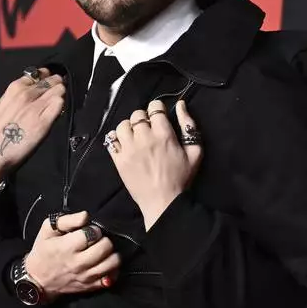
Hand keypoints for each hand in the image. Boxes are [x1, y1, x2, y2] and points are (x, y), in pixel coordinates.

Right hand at [0, 67, 64, 186]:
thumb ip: (17, 97)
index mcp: (14, 88)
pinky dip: (61, 106)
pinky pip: (59, 105)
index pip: (38, 74)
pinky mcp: (44, 121)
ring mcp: (36, 106)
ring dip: (60, 94)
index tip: (48, 83)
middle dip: (56, 84)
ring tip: (58, 102)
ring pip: (59, 90)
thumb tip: (32, 94)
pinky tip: (58, 112)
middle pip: (51, 80)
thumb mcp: (2, 107)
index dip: (46, 78)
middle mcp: (26, 94)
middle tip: (58, 90)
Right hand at [24, 210, 119, 300]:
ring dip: (110, 254)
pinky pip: (111, 277)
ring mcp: (87, 276)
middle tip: (96, 241)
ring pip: (113, 262)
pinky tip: (104, 264)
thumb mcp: (48, 230)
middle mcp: (79, 263)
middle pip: (106, 247)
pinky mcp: (91, 286)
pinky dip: (112, 269)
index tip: (88, 231)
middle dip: (103, 240)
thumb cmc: (43, 251)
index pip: (92, 233)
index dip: (93, 229)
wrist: (38, 280)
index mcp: (67, 247)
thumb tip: (86, 216)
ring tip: (102, 252)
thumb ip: (67, 220)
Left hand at [106, 99, 202, 229]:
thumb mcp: (195, 152)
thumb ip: (189, 126)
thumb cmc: (181, 178)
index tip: (160, 116)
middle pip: (137, 115)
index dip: (158, 109)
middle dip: (143, 118)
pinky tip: (124, 144)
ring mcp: (129, 149)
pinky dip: (116, 138)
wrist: (163, 202)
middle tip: (148, 129)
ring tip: (135, 136)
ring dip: (129, 127)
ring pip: (122, 125)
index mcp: (163, 134)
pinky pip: (111, 140)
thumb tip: (181, 105)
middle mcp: (144, 138)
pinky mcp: (118, 160)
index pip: (154, 107)